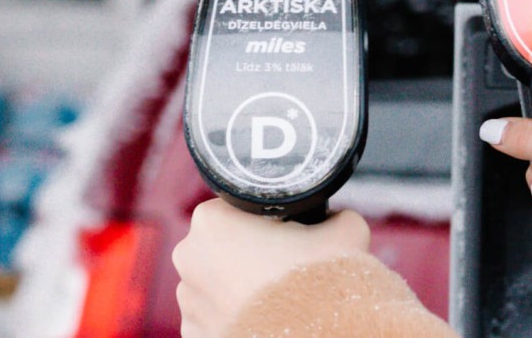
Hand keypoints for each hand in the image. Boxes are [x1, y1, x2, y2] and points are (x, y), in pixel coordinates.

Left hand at [173, 200, 369, 337]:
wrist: (319, 336)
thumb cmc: (322, 280)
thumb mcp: (344, 229)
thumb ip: (336, 214)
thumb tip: (335, 217)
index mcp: (211, 220)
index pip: (235, 207)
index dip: (264, 218)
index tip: (283, 232)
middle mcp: (188, 257)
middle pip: (221, 244)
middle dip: (246, 252)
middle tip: (281, 263)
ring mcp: (187, 301)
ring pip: (214, 282)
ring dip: (237, 286)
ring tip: (273, 296)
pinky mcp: (194, 336)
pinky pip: (212, 317)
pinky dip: (233, 317)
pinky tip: (262, 318)